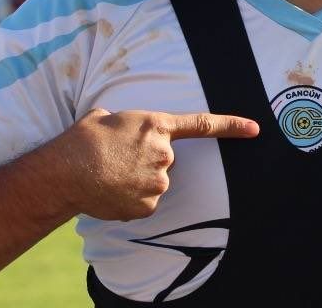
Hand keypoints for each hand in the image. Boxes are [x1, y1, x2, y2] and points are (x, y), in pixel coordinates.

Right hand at [54, 109, 258, 220]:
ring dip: (137, 180)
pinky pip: (145, 202)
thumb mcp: (105, 116)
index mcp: (156, 125)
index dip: (232, 126)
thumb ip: (127, 123)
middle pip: (166, 159)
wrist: (66, 172)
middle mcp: (164, 153)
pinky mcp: (149, 205)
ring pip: (155, 182)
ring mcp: (159, 181)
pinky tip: (111, 191)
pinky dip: (130, 199)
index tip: (255, 129)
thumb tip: (122, 133)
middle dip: (147, 160)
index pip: (203, 124)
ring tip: (110, 175)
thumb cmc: (82, 140)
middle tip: (118, 159)